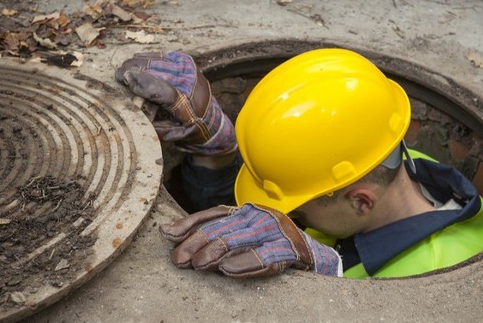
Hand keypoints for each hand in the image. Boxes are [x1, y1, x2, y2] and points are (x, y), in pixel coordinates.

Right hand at [115, 51, 235, 155]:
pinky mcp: (186, 61)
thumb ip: (155, 127)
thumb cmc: (189, 129)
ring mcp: (188, 68)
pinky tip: (137, 64)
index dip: (141, 82)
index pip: (162, 90)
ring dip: (137, 63)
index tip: (124, 78)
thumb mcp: (173, 135)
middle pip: (155, 70)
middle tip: (118, 75)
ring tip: (125, 71)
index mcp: (186, 105)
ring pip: (156, 60)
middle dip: (133, 70)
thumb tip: (133, 116)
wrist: (212, 119)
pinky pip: (161, 56)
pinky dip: (147, 59)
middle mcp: (189, 83)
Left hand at [159, 203, 342, 277]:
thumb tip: (171, 236)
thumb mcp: (243, 237)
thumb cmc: (271, 247)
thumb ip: (214, 235)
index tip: (168, 235)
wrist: (314, 256)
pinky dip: (244, 264)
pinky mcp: (290, 250)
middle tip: (179, 259)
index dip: (189, 224)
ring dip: (216, 253)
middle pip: (223, 227)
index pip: (214, 214)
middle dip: (197, 242)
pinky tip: (227, 270)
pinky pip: (265, 258)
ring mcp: (277, 232)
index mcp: (248, 211)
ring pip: (241, 239)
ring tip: (198, 264)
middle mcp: (261, 216)